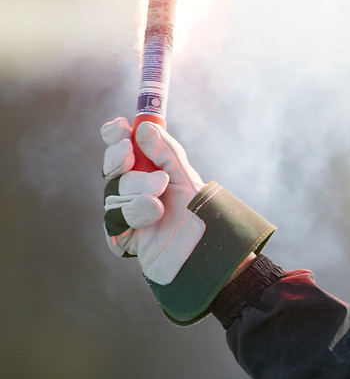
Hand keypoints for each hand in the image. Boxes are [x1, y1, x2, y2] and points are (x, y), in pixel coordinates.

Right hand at [99, 119, 275, 323]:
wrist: (208, 251)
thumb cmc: (200, 214)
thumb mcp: (187, 179)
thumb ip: (167, 153)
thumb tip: (144, 128)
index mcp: (147, 173)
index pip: (121, 150)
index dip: (115, 137)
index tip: (119, 126)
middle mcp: (132, 191)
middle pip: (112, 169)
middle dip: (121, 162)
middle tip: (132, 155)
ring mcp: (125, 215)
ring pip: (113, 195)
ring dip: (136, 193)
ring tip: (160, 201)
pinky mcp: (121, 238)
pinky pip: (113, 222)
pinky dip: (132, 216)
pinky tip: (152, 216)